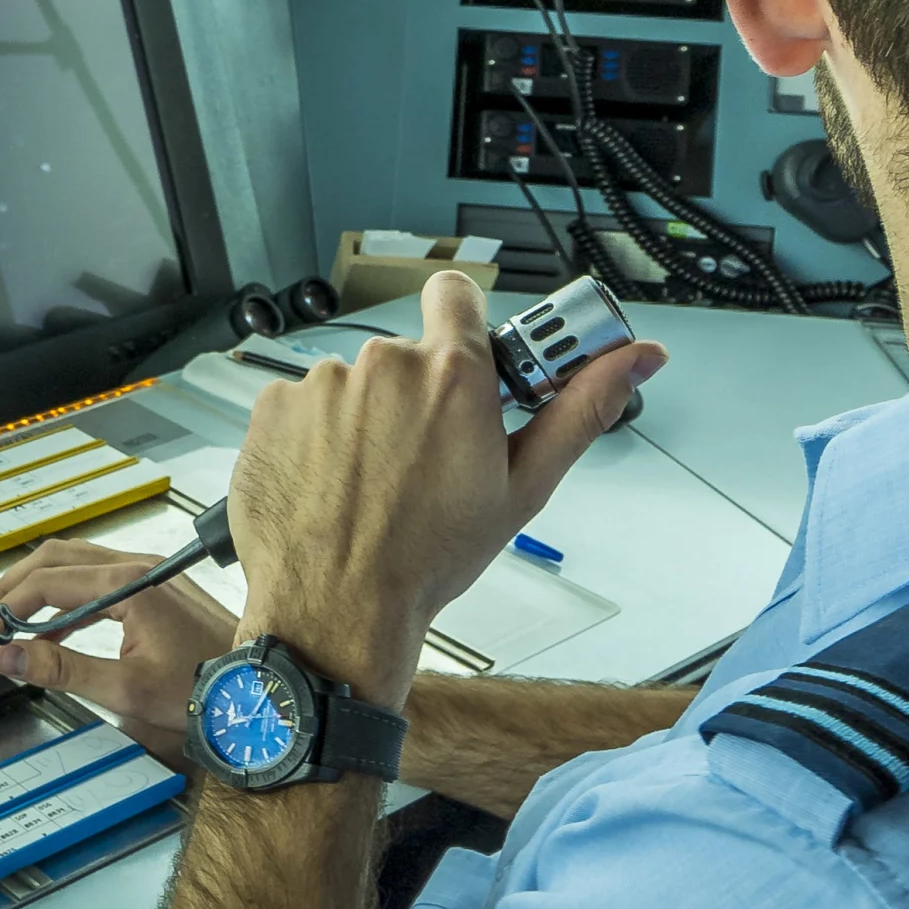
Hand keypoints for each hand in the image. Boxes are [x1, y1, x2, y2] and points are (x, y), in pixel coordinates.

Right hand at [0, 539, 239, 768]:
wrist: (260, 689)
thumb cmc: (203, 691)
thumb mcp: (126, 689)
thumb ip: (62, 670)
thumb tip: (8, 657)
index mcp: (127, 585)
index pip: (48, 581)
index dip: (9, 605)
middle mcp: (138, 567)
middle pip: (58, 557)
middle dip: (17, 586)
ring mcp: (151, 572)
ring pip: (78, 562)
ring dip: (41, 588)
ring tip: (15, 624)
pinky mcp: (159, 586)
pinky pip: (99, 578)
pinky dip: (68, 597)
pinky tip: (57, 633)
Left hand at [228, 269, 663, 707]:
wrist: (335, 611)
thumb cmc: (428, 560)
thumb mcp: (523, 486)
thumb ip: (581, 408)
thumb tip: (636, 359)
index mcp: (452, 375)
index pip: (456, 296)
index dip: (460, 326)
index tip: (464, 360)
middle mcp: (384, 365)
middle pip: (404, 356)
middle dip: (414, 397)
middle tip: (423, 459)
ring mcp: (321, 384)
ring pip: (352, 386)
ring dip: (362, 422)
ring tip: (371, 485)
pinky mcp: (272, 408)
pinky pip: (301, 407)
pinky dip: (313, 440)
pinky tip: (329, 486)